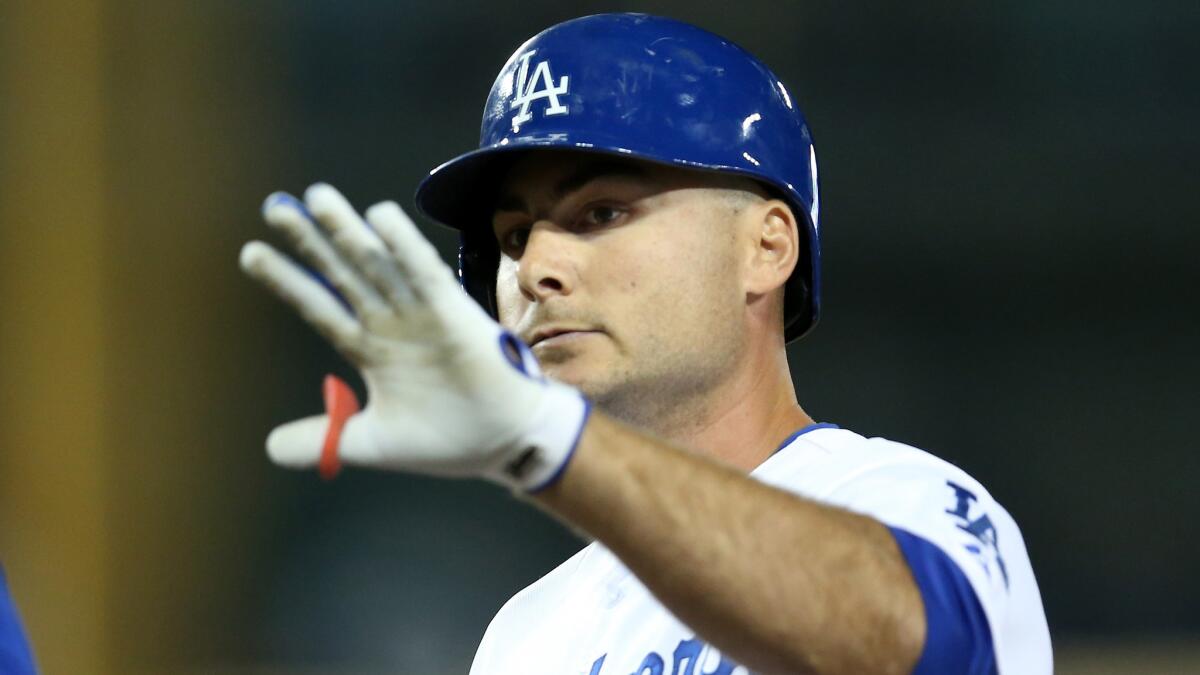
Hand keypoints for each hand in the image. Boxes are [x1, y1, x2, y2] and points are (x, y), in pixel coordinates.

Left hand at [239, 184, 589, 490]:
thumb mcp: (372, 443)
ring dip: (348, 231)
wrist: (505, 444)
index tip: (251, 253)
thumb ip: (323, 440)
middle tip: (274, 207)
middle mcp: (390, 323)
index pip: (320, 306)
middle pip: (342, 273)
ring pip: (377, 264)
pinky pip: (424, 273)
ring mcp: (420, 314)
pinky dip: (403, 246)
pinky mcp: (453, 313)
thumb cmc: (449, 440)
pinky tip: (379, 216)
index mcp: (370, 348)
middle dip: (310, 241)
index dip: (288, 280)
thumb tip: (272, 449)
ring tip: (314, 198)